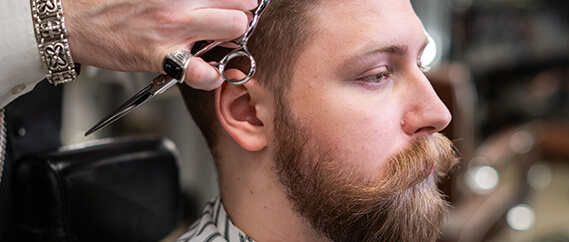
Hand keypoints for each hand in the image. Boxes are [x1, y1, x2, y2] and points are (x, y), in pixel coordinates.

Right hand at [63, 0, 256, 89]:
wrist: (76, 21)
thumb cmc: (115, 4)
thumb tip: (213, 2)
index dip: (241, 1)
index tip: (237, 7)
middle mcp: (182, 2)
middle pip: (243, 5)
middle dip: (243, 17)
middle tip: (232, 26)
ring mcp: (174, 28)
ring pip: (234, 28)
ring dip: (235, 41)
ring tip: (221, 47)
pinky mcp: (162, 57)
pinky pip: (202, 72)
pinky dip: (211, 77)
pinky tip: (208, 73)